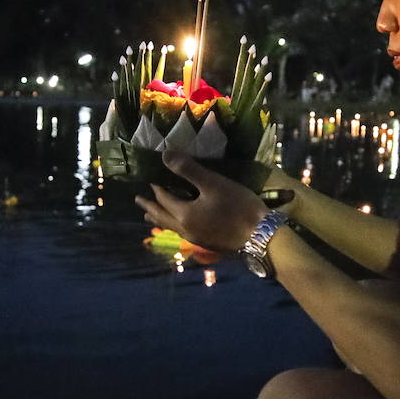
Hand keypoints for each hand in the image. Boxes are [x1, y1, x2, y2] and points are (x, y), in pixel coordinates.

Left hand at [134, 150, 267, 252]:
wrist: (261, 236)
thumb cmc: (238, 206)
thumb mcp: (213, 183)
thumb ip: (188, 170)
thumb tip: (164, 155)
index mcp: (184, 214)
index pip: (163, 198)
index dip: (156, 187)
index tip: (150, 177)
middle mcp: (185, 229)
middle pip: (162, 217)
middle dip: (150, 207)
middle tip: (138, 201)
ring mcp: (196, 239)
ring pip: (171, 227)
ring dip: (159, 219)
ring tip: (150, 216)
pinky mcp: (207, 243)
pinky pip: (182, 233)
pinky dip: (174, 225)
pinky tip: (180, 224)